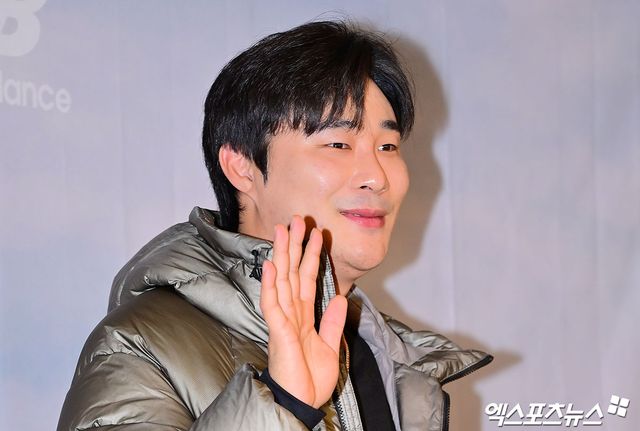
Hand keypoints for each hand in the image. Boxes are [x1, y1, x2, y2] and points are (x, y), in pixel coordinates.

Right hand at [259, 215, 347, 407]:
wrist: (303, 401)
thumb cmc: (311, 378)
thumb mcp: (330, 345)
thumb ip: (331, 321)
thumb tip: (338, 298)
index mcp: (304, 316)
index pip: (308, 279)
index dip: (312, 256)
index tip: (316, 234)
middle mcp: (292, 313)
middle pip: (293, 273)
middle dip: (295, 246)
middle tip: (296, 219)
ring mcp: (283, 320)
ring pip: (282, 281)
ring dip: (282, 256)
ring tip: (282, 231)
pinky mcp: (278, 331)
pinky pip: (273, 305)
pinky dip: (271, 285)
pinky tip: (271, 266)